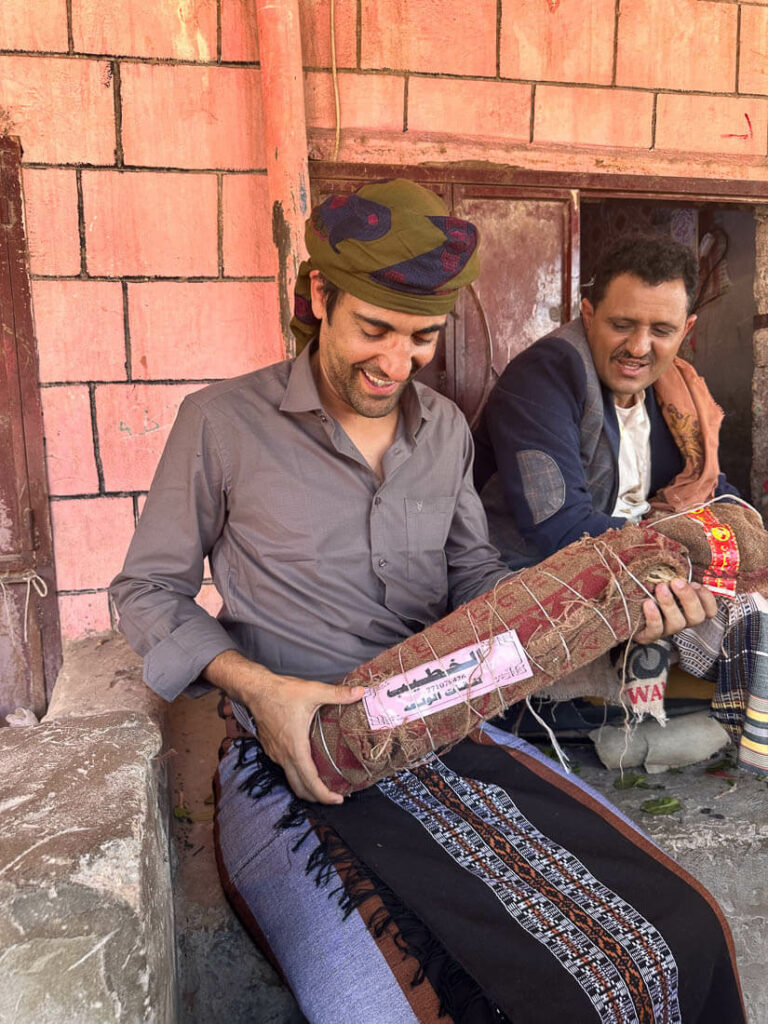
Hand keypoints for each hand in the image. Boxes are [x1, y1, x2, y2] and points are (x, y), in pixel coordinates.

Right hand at [205, 650, 362, 804]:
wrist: (255, 690)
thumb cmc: (282, 692)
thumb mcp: (313, 691)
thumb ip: (338, 694)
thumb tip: (361, 692)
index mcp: (296, 748)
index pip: (310, 782)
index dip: (325, 796)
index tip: (339, 799)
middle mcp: (284, 756)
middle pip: (300, 788)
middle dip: (317, 797)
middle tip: (335, 796)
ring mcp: (276, 754)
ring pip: (291, 779)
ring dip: (307, 786)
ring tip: (324, 783)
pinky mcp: (271, 749)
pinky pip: (285, 768)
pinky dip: (298, 774)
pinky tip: (308, 764)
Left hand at [634, 579, 716, 643]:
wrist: (626, 613)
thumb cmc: (650, 593)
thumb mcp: (665, 584)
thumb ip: (675, 577)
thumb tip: (678, 560)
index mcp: (689, 610)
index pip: (710, 611)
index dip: (707, 599)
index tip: (696, 584)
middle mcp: (682, 621)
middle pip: (696, 617)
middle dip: (689, 598)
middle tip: (677, 582)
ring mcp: (666, 630)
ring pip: (677, 623)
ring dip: (670, 604)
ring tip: (661, 588)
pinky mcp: (649, 636)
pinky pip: (655, 630)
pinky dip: (654, 617)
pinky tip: (648, 603)